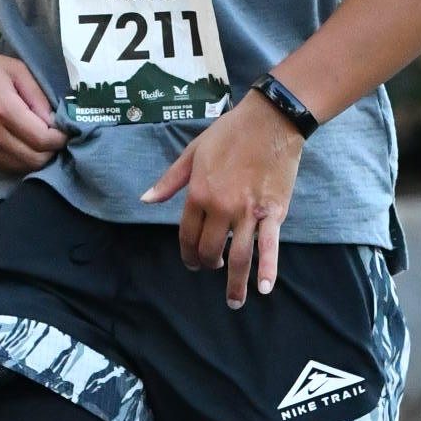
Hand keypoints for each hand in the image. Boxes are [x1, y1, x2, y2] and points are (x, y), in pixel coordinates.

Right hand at [0, 44, 66, 172]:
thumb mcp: (17, 71)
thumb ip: (39, 97)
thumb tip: (56, 122)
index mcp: (4, 110)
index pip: (43, 140)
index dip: (61, 138)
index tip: (66, 130)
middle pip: (36, 160)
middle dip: (53, 151)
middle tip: (57, 137)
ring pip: (23, 168)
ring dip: (38, 159)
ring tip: (42, 142)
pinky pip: (8, 168)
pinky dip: (22, 162)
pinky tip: (25, 146)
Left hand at [138, 89, 304, 308]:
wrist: (270, 120)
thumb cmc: (229, 133)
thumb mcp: (192, 152)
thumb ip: (169, 181)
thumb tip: (146, 200)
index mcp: (199, 193)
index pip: (187, 235)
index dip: (187, 253)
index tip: (191, 262)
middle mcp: (221, 207)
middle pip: (210, 249)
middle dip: (208, 264)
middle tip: (212, 269)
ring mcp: (248, 212)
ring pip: (238, 256)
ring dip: (234, 283)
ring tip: (233, 301)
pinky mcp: (273, 212)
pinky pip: (269, 245)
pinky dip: (267, 269)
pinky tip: (263, 288)